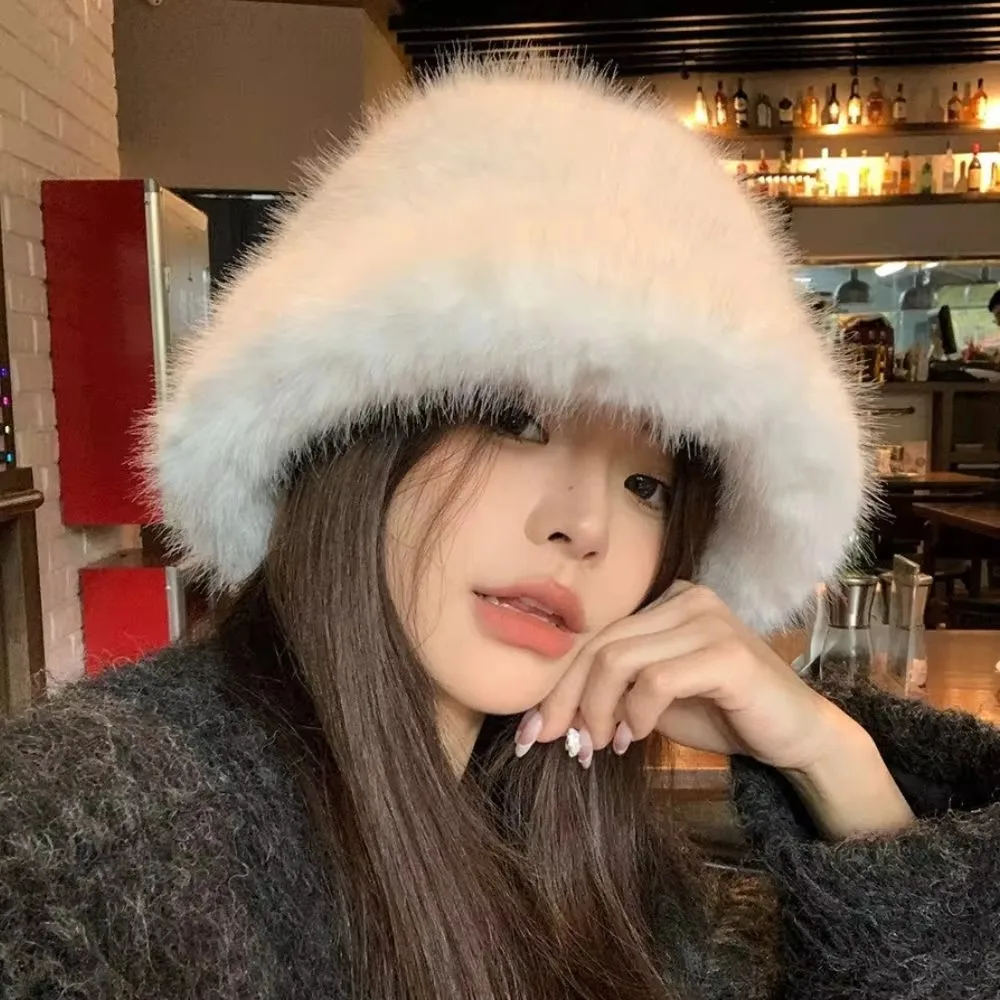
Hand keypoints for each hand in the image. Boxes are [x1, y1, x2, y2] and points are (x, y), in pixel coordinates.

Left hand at [525, 582, 863, 772]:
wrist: (796, 737)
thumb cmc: (723, 714)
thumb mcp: (652, 699)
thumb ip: (611, 692)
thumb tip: (547, 719)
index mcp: (665, 602)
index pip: (594, 637)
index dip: (557, 685)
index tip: (533, 732)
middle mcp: (686, 598)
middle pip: (599, 646)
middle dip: (568, 701)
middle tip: (558, 745)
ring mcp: (708, 620)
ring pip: (619, 660)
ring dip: (599, 711)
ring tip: (602, 746)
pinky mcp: (727, 653)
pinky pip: (656, 680)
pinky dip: (635, 713)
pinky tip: (635, 738)